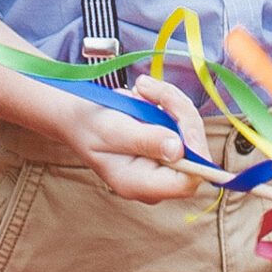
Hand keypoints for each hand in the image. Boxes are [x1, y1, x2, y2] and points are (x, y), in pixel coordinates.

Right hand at [58, 73, 207, 202]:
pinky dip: (167, 101)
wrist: (77, 115)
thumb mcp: (111, 130)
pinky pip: (181, 121)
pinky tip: (144, 94)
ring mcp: (162, 162)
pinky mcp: (166, 144)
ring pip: (189, 131)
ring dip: (170, 101)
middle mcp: (156, 178)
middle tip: (147, 87)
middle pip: (193, 154)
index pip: (186, 182)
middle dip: (179, 113)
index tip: (183, 121)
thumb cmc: (88, 124)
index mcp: (139, 184)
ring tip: (140, 87)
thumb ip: (144, 140)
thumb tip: (178, 150)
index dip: (195, 154)